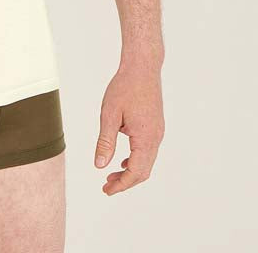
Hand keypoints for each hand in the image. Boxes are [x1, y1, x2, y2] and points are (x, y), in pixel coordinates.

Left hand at [94, 62, 164, 194]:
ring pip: (146, 161)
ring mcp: (158, 132)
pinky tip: (123, 159)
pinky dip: (135, 159)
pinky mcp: (156, 126)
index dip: (121, 185)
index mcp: (145, 138)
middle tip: (106, 186)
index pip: (135, 171)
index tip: (106, 190)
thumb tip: (100, 165)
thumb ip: (105, 141)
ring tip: (111, 175)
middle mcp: (155, 138)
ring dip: (130, 171)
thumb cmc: (125, 87)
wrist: (142, 67)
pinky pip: (148, 150)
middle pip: (143, 171)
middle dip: (125, 181)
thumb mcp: (109, 114)